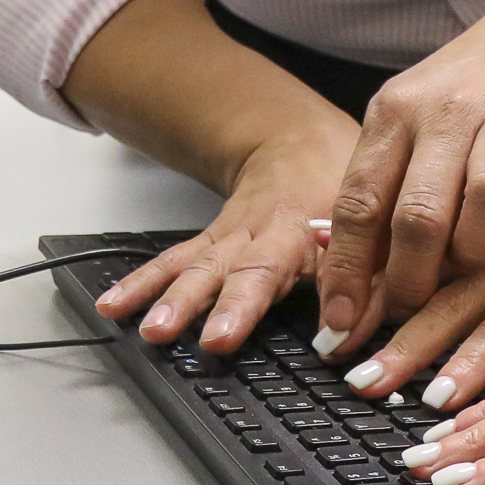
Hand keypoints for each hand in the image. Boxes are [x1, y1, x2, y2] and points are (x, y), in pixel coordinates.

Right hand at [92, 121, 348, 352]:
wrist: (303, 147)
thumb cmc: (345, 192)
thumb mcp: (373, 234)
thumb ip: (366, 286)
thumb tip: (351, 338)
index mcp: (304, 231)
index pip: (275, 269)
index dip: (247, 304)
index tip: (223, 337)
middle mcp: (260, 234)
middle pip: (229, 269)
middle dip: (203, 305)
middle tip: (178, 335)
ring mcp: (229, 237)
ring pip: (195, 266)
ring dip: (169, 298)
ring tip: (147, 330)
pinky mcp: (209, 241)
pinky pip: (171, 262)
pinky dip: (140, 284)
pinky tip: (112, 306)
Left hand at [316, 0, 484, 348]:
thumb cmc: (457, 104)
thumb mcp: (401, 137)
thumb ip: (375, 202)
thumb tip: (337, 290)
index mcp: (391, 116)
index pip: (359, 203)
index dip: (347, 270)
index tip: (341, 324)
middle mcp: (444, 108)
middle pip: (421, 211)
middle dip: (412, 279)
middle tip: (412, 312)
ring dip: (482, 249)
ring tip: (477, 271)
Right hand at [323, 155, 484, 410]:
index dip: (470, 364)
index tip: (435, 401)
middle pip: (454, 295)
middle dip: (405, 342)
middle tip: (363, 380)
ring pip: (428, 259)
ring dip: (378, 295)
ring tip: (338, 329)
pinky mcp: (481, 205)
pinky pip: (423, 225)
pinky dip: (376, 238)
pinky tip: (326, 243)